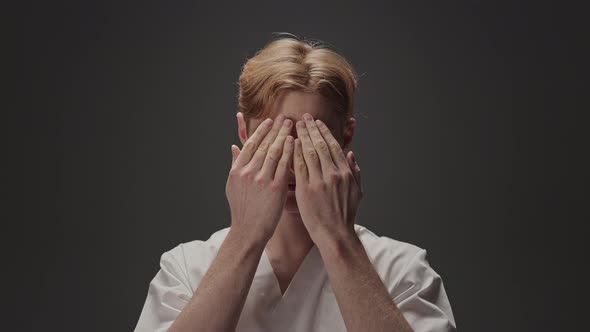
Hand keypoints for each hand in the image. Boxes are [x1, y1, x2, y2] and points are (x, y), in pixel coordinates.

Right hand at [226, 113, 293, 243]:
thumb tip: (233, 147)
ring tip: (291, 125)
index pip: (250, 144)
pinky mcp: (275, 188)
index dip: (261, 131)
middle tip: (284, 117)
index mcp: (237, 170)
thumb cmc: (242, 209)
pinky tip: (296, 142)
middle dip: (275, 129)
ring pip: (274, 151)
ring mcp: (261, 179)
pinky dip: (290, 151)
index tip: (269, 121)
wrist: (248, 231)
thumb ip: (234, 164)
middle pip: (263, 144)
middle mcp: (248, 172)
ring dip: (283, 136)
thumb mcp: (233, 185)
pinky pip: (284, 165)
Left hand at [293, 113, 362, 243]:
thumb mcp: (357, 192)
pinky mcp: (307, 189)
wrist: (335, 235)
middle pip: (321, 145)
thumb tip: (352, 155)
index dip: (324, 132)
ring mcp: (319, 181)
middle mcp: (333, 174)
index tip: (317, 123)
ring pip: (309, 152)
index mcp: (345, 172)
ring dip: (302, 137)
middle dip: (312, 129)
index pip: (334, 146)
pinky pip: (299, 166)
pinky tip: (289, 144)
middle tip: (304, 117)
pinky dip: (294, 153)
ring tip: (295, 126)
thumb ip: (356, 172)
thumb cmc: (345, 216)